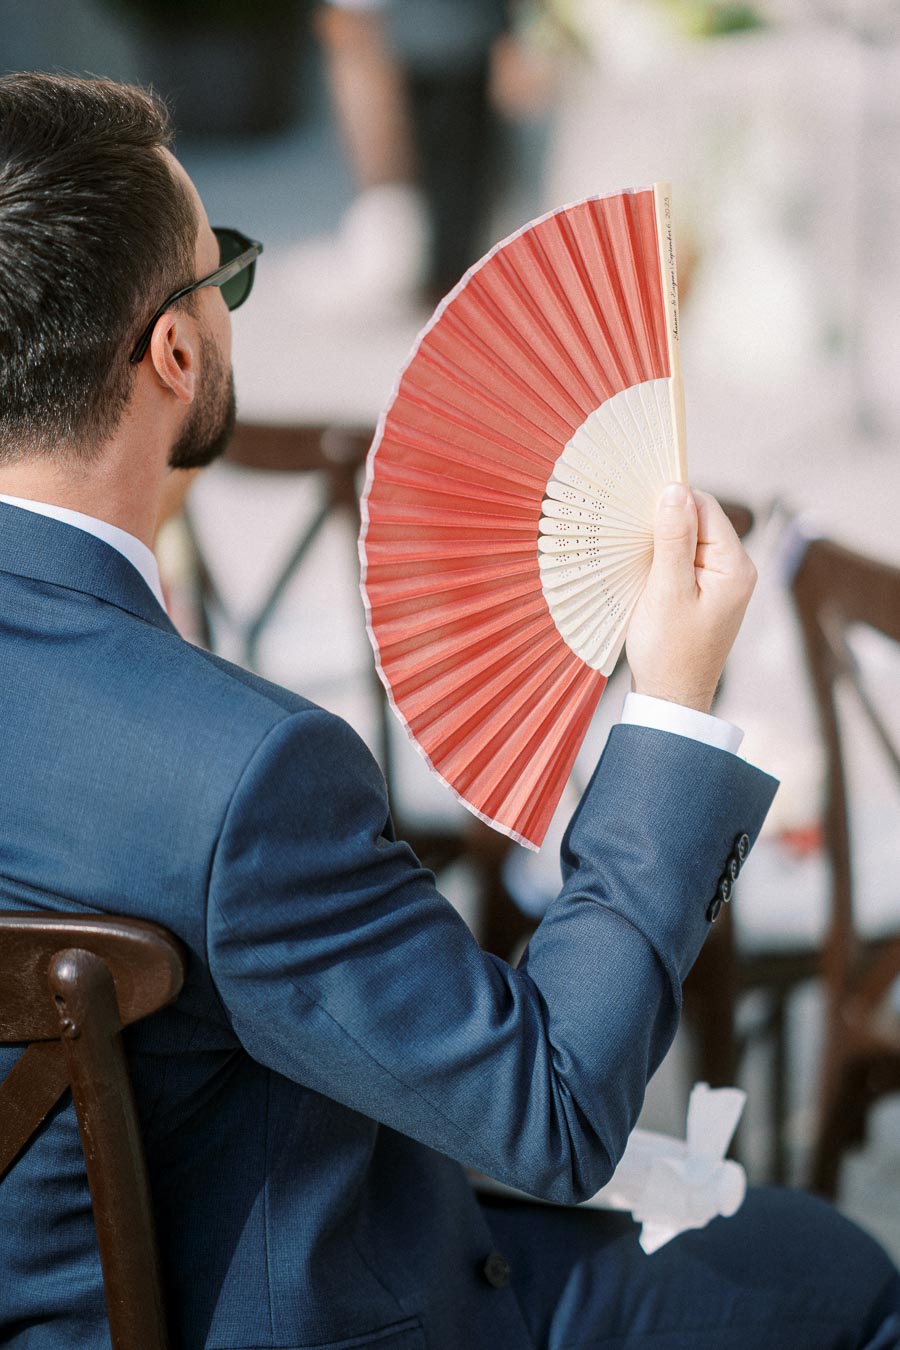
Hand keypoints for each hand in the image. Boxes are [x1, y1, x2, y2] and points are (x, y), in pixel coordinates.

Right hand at [625, 484, 756, 713]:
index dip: (671, 502)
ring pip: (688, 540)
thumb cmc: (669, 651)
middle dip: (664, 521)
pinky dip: (662, 559)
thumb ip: (673, 539)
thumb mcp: (667, 590)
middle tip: (630, 535)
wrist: (671, 698)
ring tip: (634, 557)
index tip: (636, 508)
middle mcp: (735, 570)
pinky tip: (643, 571)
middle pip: (698, 520)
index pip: (705, 508)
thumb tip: (675, 490)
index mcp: (734, 566)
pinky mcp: (705, 593)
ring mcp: (721, 582)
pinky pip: (684, 560)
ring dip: (660, 542)